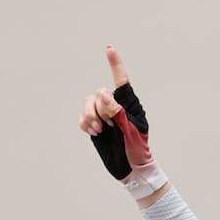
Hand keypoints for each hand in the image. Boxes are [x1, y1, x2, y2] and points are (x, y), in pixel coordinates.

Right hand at [78, 45, 167, 200]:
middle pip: (99, 94)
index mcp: (130, 106)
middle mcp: (116, 107)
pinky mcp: (95, 124)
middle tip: (107, 127)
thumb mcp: (130, 132)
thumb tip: (104, 94)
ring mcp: (105, 115)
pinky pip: (82, 116)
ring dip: (89, 116)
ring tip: (98, 131)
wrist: (131, 170)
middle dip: (99, 109)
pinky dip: (85, 123)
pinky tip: (93, 133)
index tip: (109, 48)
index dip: (115, 64)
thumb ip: (117, 113)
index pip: (122, 81)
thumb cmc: (137, 151)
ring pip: (88, 103)